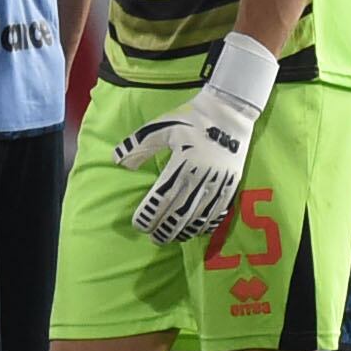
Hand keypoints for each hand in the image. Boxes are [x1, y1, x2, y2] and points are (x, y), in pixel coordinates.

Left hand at [115, 83, 259, 243]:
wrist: (230, 111)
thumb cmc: (192, 117)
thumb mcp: (161, 125)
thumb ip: (139, 144)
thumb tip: (118, 160)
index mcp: (183, 162)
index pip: (162, 196)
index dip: (150, 214)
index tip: (139, 225)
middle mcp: (201, 175)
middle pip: (180, 211)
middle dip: (165, 228)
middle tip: (154, 238)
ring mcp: (219, 181)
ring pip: (200, 215)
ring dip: (184, 230)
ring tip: (172, 238)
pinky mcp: (232, 182)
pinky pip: (220, 210)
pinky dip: (207, 224)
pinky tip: (198, 230)